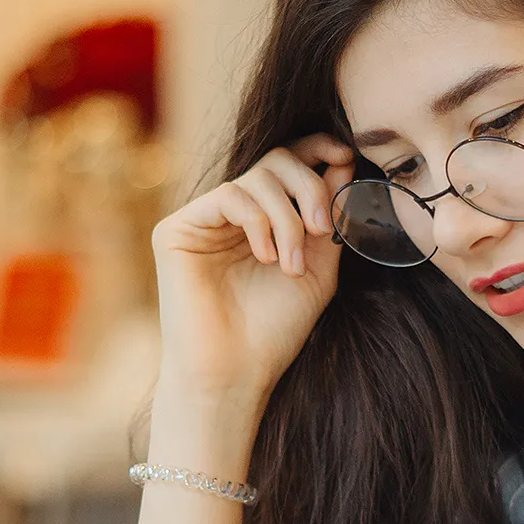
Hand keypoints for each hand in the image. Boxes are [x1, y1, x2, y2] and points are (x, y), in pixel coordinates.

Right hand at [149, 133, 355, 411]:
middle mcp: (231, 214)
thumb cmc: (274, 331)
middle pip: (276, 160)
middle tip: (323, 230)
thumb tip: (343, 164)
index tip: (346, 158)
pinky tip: (266, 258)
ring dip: (288, 219)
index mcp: (264, 220)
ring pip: (257, 177)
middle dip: (309, 188)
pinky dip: (257, 221)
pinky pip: (229, 196)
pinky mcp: (177, 229)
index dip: (317, 149)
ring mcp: (203, 220)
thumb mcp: (318, 269)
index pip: (289, 164)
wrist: (235, 374)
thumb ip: (329, 218)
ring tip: (291, 266)